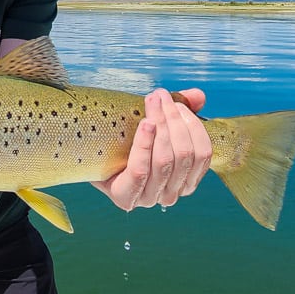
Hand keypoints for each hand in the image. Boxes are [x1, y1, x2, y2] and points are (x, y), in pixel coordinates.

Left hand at [92, 88, 211, 209]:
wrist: (92, 154)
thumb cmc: (128, 140)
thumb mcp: (157, 124)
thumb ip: (180, 111)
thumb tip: (198, 96)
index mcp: (185, 179)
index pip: (202, 154)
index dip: (193, 125)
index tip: (177, 103)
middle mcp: (171, 193)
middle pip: (184, 154)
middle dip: (173, 120)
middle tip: (159, 97)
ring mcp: (149, 198)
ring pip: (164, 160)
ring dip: (160, 126)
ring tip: (151, 103)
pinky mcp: (126, 197)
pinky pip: (140, 170)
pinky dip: (144, 144)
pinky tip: (145, 124)